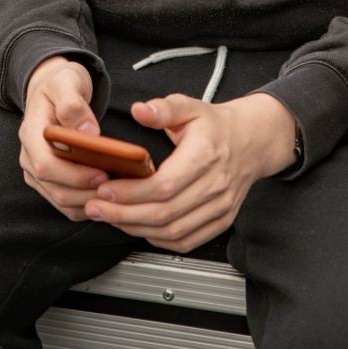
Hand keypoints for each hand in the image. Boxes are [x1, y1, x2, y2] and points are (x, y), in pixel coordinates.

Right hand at [19, 56, 109, 220]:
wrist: (53, 89)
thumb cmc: (60, 84)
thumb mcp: (67, 81)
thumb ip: (73, 104)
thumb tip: (87, 133)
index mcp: (31, 134)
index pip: (45, 166)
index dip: (74, 176)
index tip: (102, 174)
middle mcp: (30, 157)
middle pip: (56, 189)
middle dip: (88, 192)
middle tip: (118, 186)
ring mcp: (38, 172)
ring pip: (63, 201)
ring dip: (91, 201)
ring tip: (118, 191)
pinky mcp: (50, 181)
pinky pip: (68, 203)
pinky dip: (89, 203)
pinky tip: (109, 194)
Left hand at [83, 92, 297, 252]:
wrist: (252, 141)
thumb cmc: (216, 125)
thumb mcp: (190, 107)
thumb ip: (164, 108)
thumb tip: (140, 110)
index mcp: (206, 155)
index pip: (164, 185)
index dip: (132, 193)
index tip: (105, 189)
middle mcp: (216, 186)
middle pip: (165, 213)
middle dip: (124, 214)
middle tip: (95, 208)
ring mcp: (220, 208)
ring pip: (173, 231)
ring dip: (136, 228)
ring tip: (110, 217)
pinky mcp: (221, 221)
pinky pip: (186, 241)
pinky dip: (158, 239)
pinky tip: (138, 227)